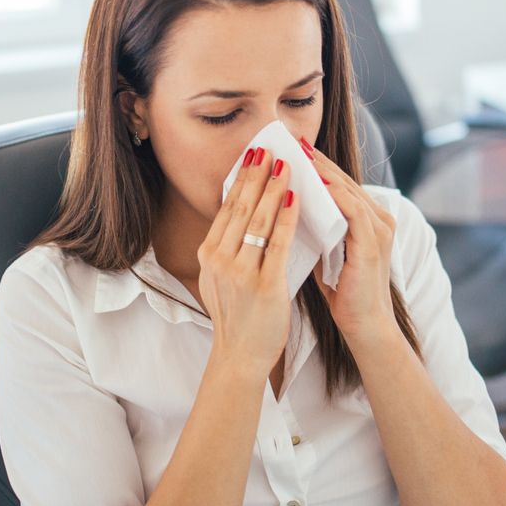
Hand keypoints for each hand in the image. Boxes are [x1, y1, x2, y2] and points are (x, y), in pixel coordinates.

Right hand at [197, 147, 299, 379]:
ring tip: (287, 165)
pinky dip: (287, 218)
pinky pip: (278, 243)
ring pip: (259, 220)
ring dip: (274, 188)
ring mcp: (241, 273)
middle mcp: (220, 260)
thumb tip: (242, 212)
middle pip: (241, 207)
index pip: (228, 208)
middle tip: (270, 148)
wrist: (240, 356)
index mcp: (209, 255)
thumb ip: (230, 247)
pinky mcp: (265, 286)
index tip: (253, 156)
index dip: (241, 179)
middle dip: (257, 174)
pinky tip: (296, 199)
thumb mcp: (221, 276)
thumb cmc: (237, 316)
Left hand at [299, 136, 397, 340]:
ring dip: (322, 171)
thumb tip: (286, 209)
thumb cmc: (344, 293)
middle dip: (316, 160)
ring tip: (297, 155)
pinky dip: (333, 194)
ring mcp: (379, 229)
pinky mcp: (373, 243)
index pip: (339, 184)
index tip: (289, 150)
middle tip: (289, 141)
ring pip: (348, 189)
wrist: (365, 326)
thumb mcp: (327, 252)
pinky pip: (352, 210)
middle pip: (344, 180)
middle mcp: (379, 219)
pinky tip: (312, 183)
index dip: (315, 166)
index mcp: (368, 220)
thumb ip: (317, 229)